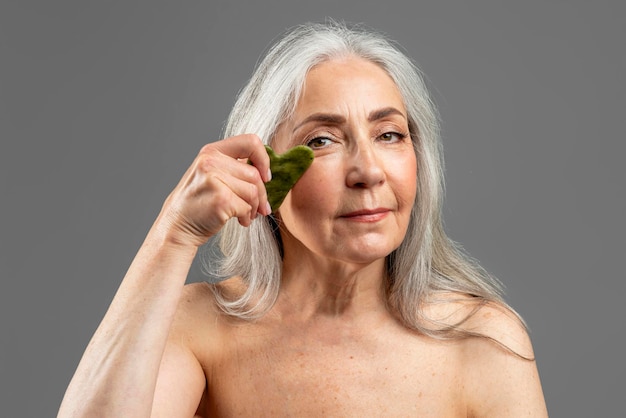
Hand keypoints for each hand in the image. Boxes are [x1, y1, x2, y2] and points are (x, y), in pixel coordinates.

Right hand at [156, 134, 271, 247]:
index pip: (250, 142)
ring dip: (254, 207)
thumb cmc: (198, 203)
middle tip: (261, 207)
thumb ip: (233, 167)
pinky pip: (247, 207)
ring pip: (253, 192)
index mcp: (211, 151)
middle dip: (262, 194)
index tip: (265, 176)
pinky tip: (239, 220)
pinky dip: (247, 217)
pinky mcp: (221, 199)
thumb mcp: (210, 174)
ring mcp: (214, 180)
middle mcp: (211, 161)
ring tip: (247, 215)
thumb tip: (266, 173)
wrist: (177, 226)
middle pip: (254, 174)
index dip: (264, 159)